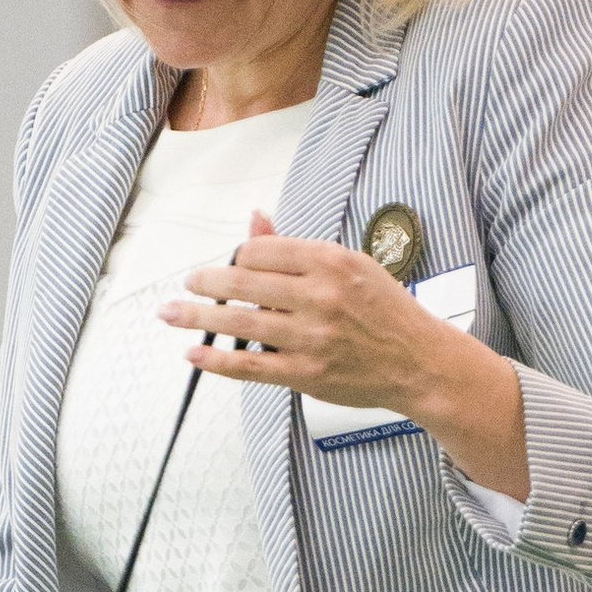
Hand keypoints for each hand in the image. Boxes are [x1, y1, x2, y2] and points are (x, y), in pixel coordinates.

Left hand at [161, 209, 529, 494]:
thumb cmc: (384, 311)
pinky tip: (194, 354)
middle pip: (242, 282)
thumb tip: (255, 218)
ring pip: (239, 323)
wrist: (420, 362)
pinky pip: (249, 366)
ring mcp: (311, 337)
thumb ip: (296, 247)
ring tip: (171, 313)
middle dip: (204, 282)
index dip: (237, 257)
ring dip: (196, 317)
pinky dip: (217, 360)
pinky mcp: (307, 373)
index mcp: (330, 261)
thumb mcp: (349, 265)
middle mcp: (320, 296)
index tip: (227, 264)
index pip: (261, 250)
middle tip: (187, 282)